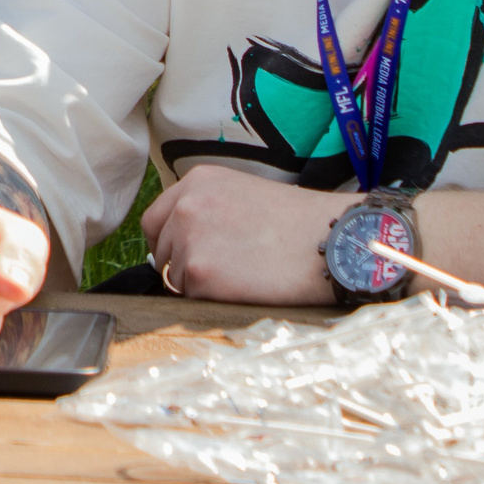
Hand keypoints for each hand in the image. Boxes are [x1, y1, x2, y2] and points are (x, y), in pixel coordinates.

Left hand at [142, 166, 354, 304]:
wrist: (330, 240)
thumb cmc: (297, 223)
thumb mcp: (243, 195)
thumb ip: (206, 211)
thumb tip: (176, 245)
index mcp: (196, 182)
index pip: (154, 220)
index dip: (168, 243)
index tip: (184, 256)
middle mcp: (186, 206)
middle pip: (162, 251)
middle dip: (184, 266)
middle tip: (224, 272)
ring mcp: (189, 239)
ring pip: (175, 278)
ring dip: (200, 286)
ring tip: (243, 276)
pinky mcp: (199, 273)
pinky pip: (191, 299)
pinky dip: (213, 301)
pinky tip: (245, 288)